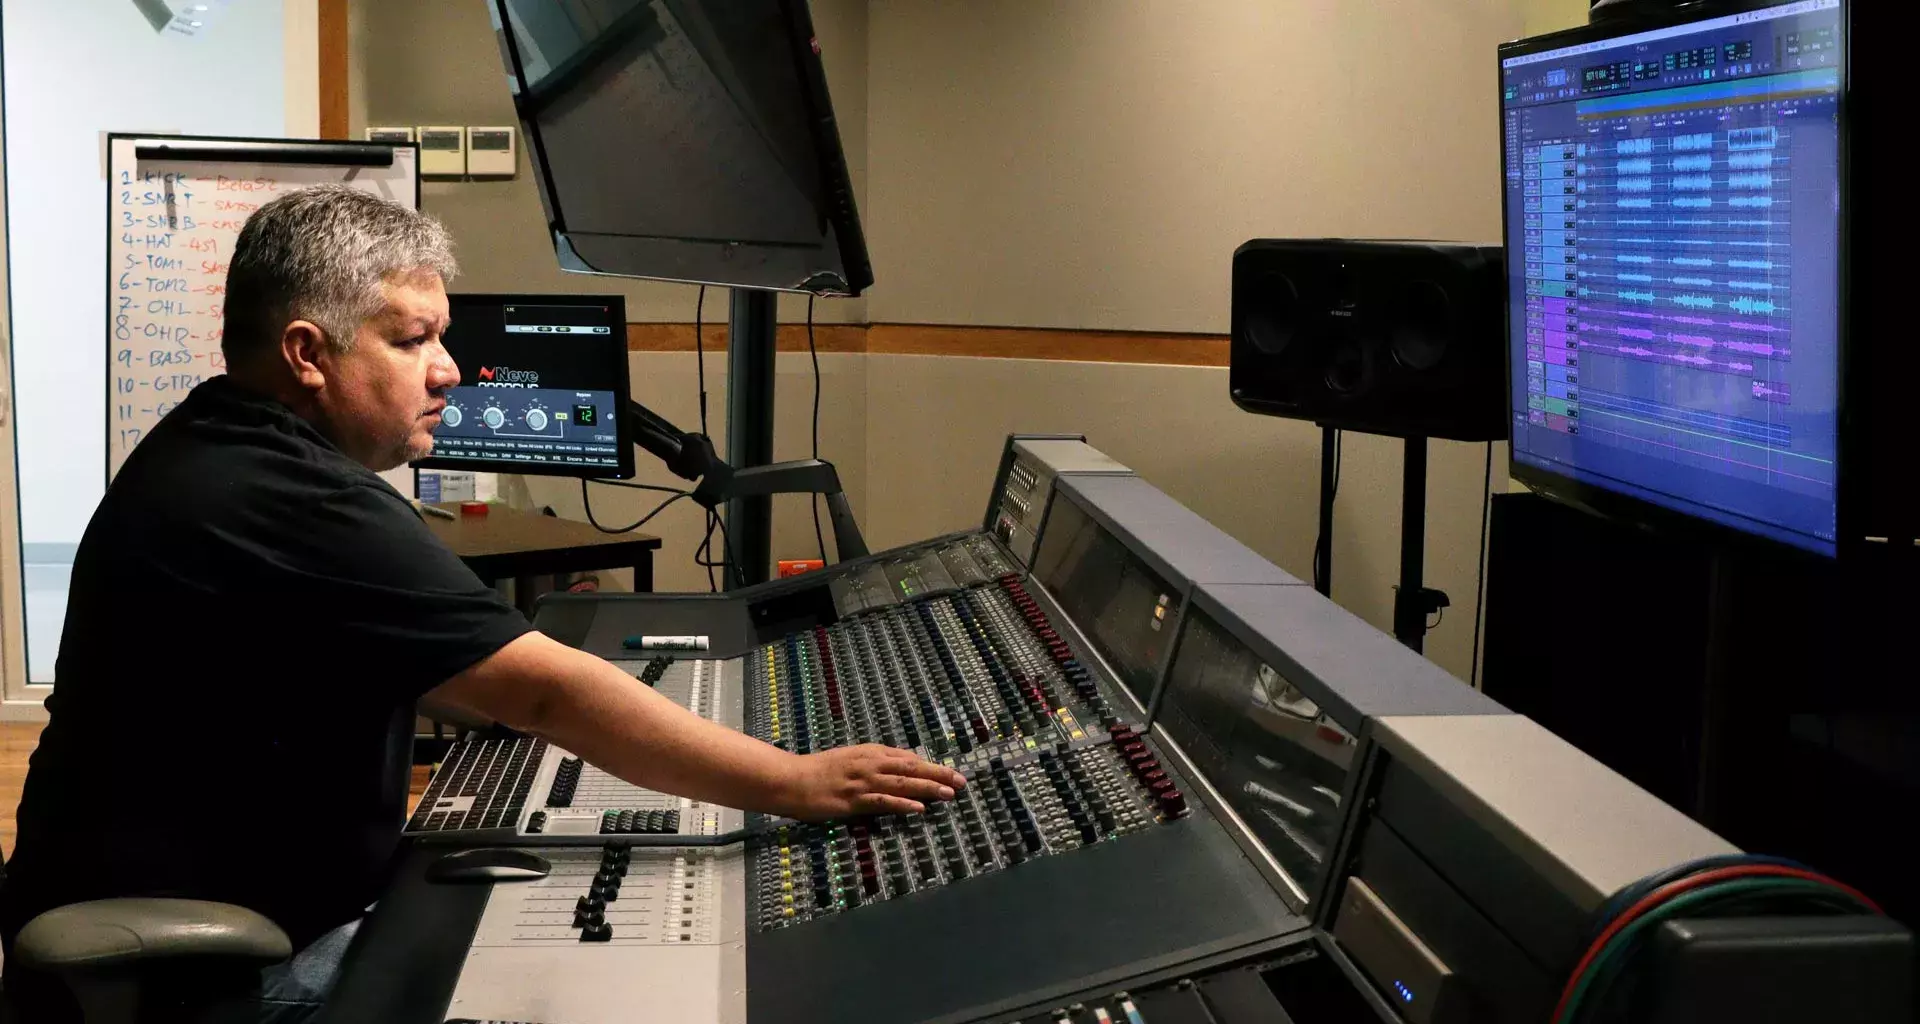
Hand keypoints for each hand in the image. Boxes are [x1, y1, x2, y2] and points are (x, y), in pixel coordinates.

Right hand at [779, 744, 966, 819]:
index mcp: (870, 752)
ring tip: (949, 793)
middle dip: (938, 774)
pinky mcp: (853, 799)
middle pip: (911, 768)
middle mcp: (870, 763)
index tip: (950, 773)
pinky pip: (882, 802)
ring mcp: (862, 781)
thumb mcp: (850, 758)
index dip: (930, 766)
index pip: (907, 757)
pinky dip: (902, 805)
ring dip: (928, 788)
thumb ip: (873, 762)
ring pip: (902, 783)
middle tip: (961, 781)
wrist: (790, 780)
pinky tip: (919, 809)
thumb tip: (899, 767)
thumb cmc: (819, 771)